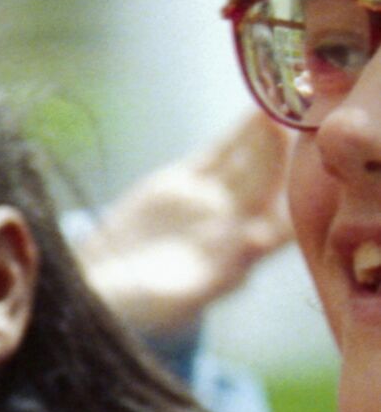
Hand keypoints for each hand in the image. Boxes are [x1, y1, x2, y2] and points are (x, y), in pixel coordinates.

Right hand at [78, 115, 287, 341]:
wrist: (98, 288)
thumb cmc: (138, 307)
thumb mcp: (174, 300)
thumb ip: (215, 274)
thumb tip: (258, 241)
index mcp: (239, 254)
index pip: (281, 225)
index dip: (298, 199)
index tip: (312, 176)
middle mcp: (232, 223)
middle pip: (271, 185)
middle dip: (287, 156)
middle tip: (302, 124)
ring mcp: (211, 199)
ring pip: (251, 162)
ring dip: (268, 136)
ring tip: (283, 103)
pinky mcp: (184, 181)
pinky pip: (219, 152)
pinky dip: (239, 132)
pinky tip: (256, 110)